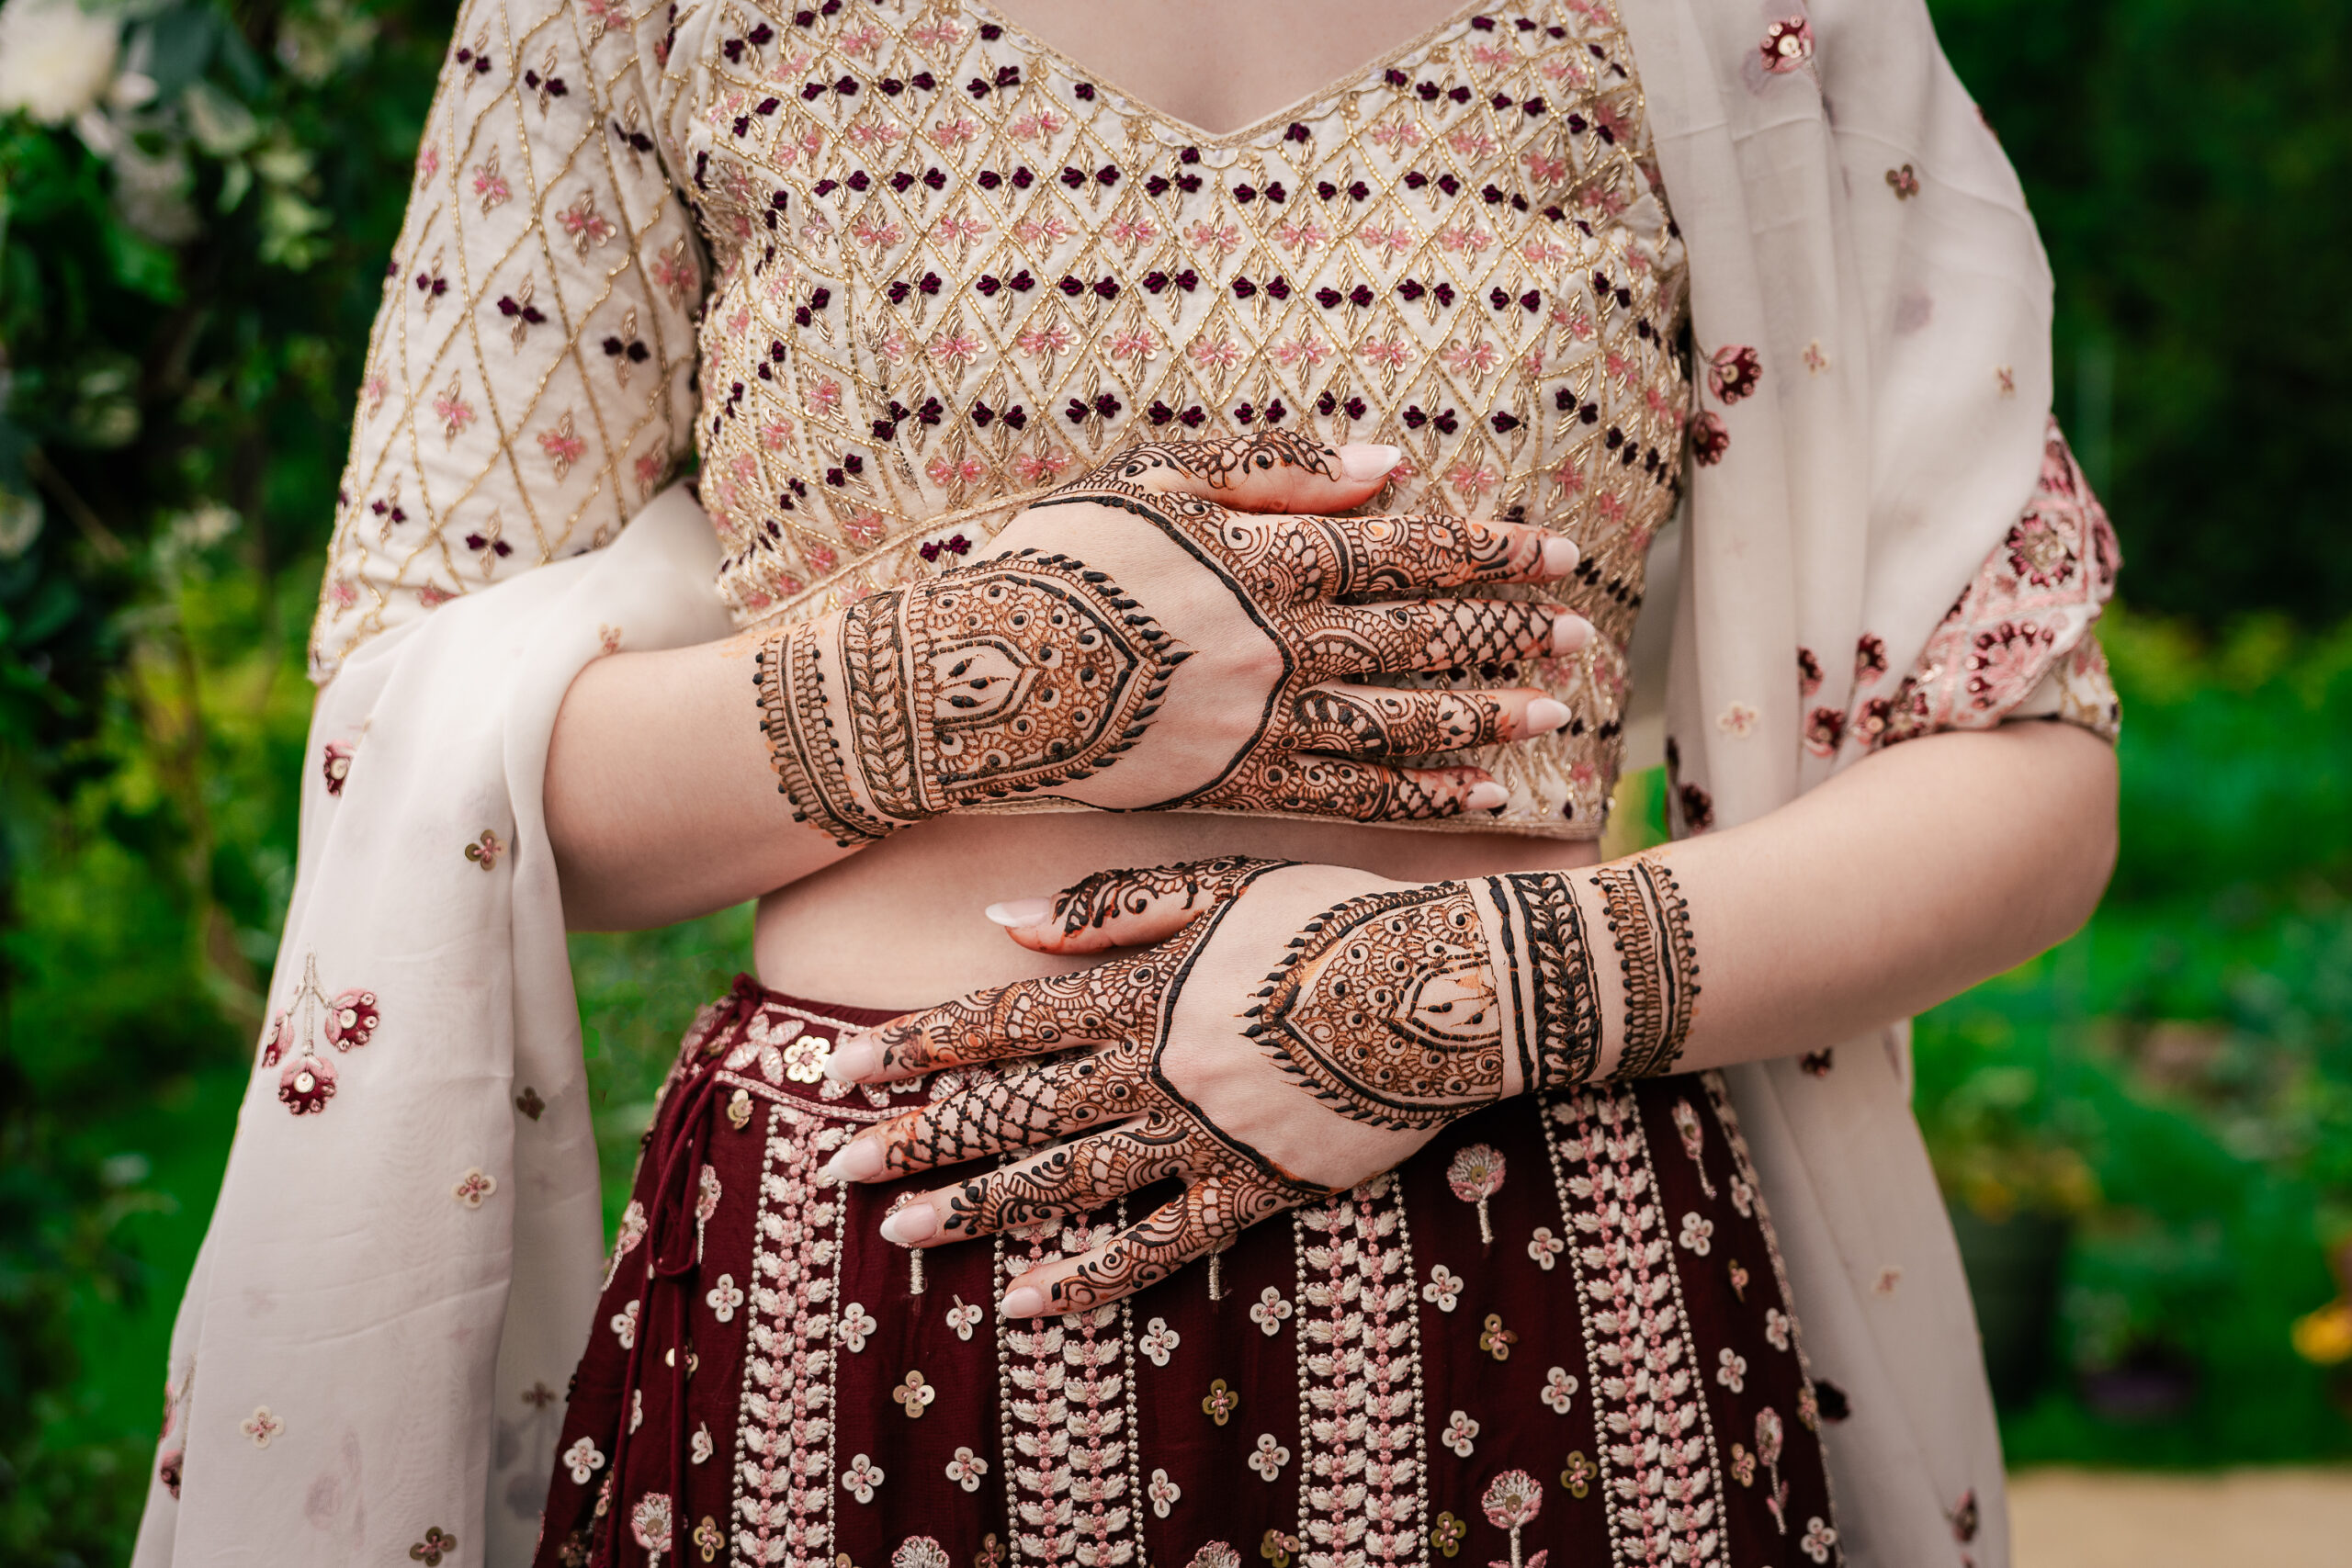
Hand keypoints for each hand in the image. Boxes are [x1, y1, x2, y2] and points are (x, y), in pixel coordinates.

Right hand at [755, 433, 1591, 843]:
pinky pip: (1343, 795)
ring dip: (1481, 718)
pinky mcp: (1227, 788)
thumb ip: (1271, 470)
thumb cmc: (1035, 564)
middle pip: (1417, 641)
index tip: (1555, 556)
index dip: (1486, 555)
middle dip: (1503, 637)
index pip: (1403, 554)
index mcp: (1259, 559)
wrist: (951, 686)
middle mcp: (1275, 648)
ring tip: (1554, 717)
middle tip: (1578, 638)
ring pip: (1396, 723)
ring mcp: (1255, 727)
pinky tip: (1475, 796)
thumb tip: (1388, 463)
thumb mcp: (1145, 481)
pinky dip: (1414, 795)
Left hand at [817, 854, 1609, 1314]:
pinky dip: (1092, 1274)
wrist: (1456, 983)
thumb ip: (1110, 912)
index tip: (846, 1068)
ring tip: (900, 1232)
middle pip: (1016, 1106)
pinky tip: (1028, 1300)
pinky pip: (1161, 1241)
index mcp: (1142, 985)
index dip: (921, 1046)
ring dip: (979, 1206)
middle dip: (918, 1135)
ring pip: (1068, 1177)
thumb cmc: (1338, 919)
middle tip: (833, 1167)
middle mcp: (1155, 1063)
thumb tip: (1001, 923)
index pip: (1007, 1018)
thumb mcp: (1222, 887)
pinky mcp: (1256, 1186)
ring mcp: (1203, 1132)